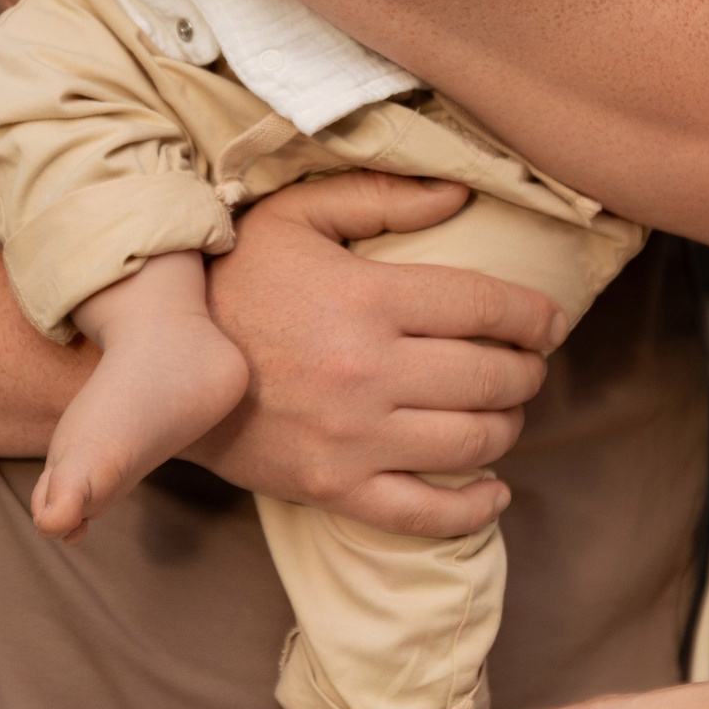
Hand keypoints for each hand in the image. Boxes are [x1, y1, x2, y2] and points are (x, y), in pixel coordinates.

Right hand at [189, 172, 566, 537]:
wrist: (158, 362)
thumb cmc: (233, 279)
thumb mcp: (294, 216)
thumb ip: (378, 197)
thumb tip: (460, 196)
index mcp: (366, 299)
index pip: (486, 306)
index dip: (533, 315)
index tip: (550, 321)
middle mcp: (368, 371)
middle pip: (491, 376)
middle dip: (527, 370)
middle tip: (529, 364)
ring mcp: (353, 438)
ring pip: (472, 440)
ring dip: (508, 425)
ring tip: (506, 410)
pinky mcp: (332, 488)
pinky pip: (424, 512)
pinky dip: (473, 507)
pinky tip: (495, 490)